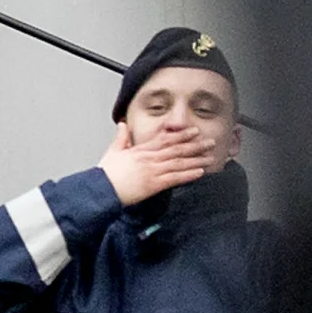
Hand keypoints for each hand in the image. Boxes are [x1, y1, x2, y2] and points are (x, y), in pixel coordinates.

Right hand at [100, 125, 216, 205]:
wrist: (101, 188)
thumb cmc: (105, 173)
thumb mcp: (112, 151)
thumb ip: (121, 137)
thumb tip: (122, 124)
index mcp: (140, 149)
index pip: (164, 139)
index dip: (180, 134)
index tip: (193, 131)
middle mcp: (149, 157)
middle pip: (176, 148)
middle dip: (194, 144)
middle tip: (209, 141)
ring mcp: (152, 170)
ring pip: (179, 162)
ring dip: (196, 159)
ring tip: (210, 156)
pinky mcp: (154, 184)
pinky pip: (175, 178)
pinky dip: (188, 174)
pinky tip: (200, 172)